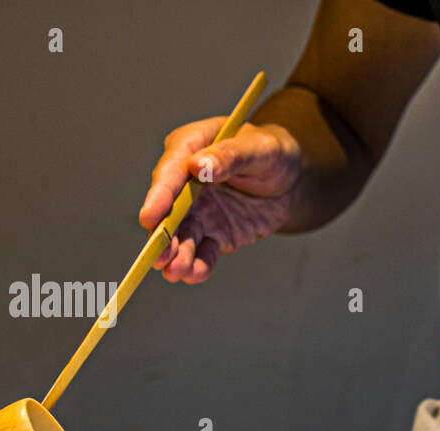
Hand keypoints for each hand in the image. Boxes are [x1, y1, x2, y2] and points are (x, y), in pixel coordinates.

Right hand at [138, 117, 300, 283]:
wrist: (290, 180)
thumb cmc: (271, 152)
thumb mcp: (259, 148)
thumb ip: (230, 156)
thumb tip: (198, 166)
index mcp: (189, 149)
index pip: (169, 174)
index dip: (158, 197)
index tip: (149, 218)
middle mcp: (185, 183)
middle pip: (168, 211)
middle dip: (162, 235)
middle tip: (158, 256)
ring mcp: (198, 212)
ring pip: (182, 237)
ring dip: (176, 256)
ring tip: (176, 273)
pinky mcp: (214, 234)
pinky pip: (204, 253)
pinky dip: (199, 265)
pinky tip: (193, 274)